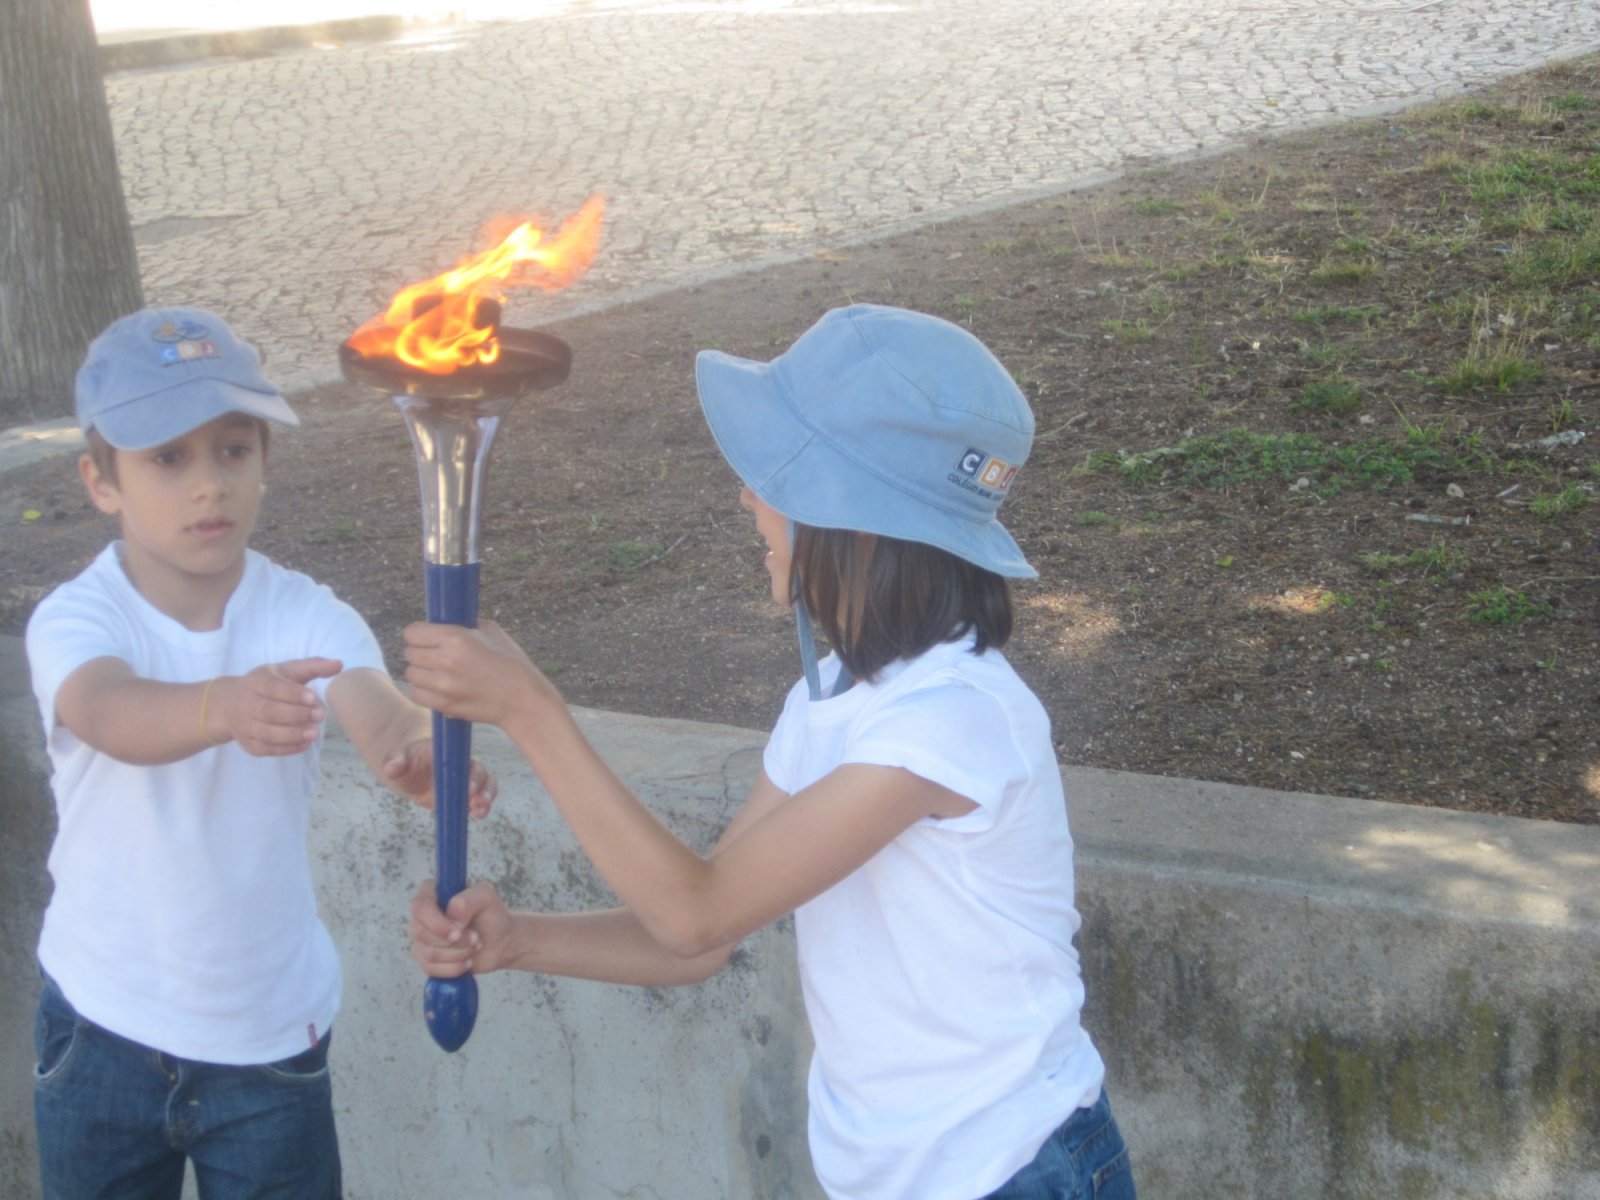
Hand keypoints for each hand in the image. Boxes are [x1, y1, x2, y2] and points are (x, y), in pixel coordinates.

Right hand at [210, 657, 341, 755]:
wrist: (228, 704)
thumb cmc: (266, 684)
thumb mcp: (286, 671)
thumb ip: (313, 666)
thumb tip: (340, 664)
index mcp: (257, 682)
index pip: (272, 687)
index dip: (292, 694)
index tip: (313, 698)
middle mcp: (246, 703)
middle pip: (269, 712)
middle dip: (296, 715)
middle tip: (320, 715)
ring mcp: (244, 726)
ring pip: (266, 733)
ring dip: (291, 735)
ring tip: (315, 734)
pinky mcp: (247, 743)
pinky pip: (265, 749)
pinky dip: (285, 749)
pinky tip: (304, 745)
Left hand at [382, 741, 496, 818]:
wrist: (407, 765)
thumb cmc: (402, 759)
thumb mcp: (395, 759)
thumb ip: (395, 762)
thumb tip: (392, 769)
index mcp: (446, 751)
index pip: (461, 758)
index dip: (467, 772)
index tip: (467, 788)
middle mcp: (460, 762)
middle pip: (478, 770)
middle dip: (481, 785)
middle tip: (477, 800)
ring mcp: (464, 776)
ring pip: (484, 782)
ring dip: (487, 795)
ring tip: (481, 810)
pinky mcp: (463, 791)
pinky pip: (478, 796)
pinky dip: (481, 805)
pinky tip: (479, 815)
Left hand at [402, 619, 555, 728]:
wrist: (523, 700)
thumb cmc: (511, 663)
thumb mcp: (491, 633)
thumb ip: (463, 627)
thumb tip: (443, 624)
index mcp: (456, 638)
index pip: (412, 632)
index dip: (419, 633)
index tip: (427, 636)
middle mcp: (445, 661)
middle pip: (409, 653)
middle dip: (420, 652)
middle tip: (434, 654)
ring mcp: (443, 686)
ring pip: (410, 674)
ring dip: (421, 672)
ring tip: (437, 672)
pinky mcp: (444, 705)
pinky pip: (417, 694)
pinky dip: (424, 690)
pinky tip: (438, 687)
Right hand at [409, 879, 512, 977]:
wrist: (500, 942)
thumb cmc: (491, 915)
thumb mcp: (486, 897)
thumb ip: (468, 899)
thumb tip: (452, 916)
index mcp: (432, 893)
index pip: (419, 906)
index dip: (436, 922)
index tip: (458, 931)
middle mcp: (421, 916)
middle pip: (419, 932)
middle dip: (453, 941)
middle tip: (475, 938)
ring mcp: (421, 939)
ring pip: (428, 953)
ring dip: (457, 954)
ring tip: (474, 947)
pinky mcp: (426, 960)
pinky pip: (430, 969)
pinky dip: (453, 968)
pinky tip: (467, 962)